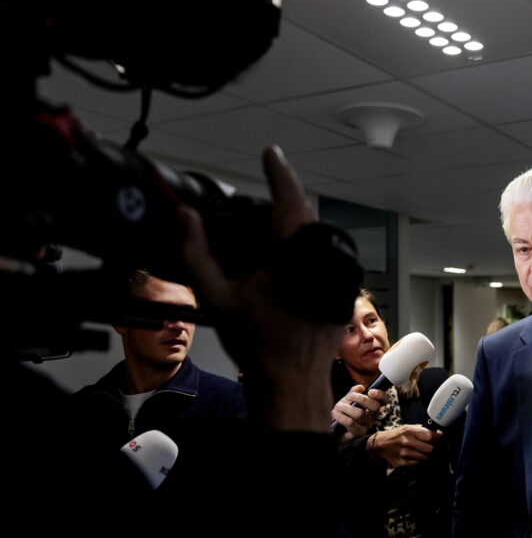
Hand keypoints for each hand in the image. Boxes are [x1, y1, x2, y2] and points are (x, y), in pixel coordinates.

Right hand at [178, 146, 340, 431]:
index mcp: (296, 253)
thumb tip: (183, 217)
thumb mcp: (218, 299)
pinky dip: (305, 249)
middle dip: (285, 198)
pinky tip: (286, 258)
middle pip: (306, 215)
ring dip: (296, 226)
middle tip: (268, 184)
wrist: (293, 384)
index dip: (278, 171)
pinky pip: (325, 257)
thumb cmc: (259, 346)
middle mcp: (324, 259)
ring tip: (271, 220)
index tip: (270, 153)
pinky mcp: (341, 292)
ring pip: (318, 237)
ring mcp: (338, 276)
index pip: (289, 198)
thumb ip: (195, 254)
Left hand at [331, 385, 388, 441]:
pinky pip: (350, 423)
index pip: (385, 400)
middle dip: (361, 399)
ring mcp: (366, 426)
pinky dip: (341, 416)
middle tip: (351, 397)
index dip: (380, 395)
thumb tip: (360, 388)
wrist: (335, 427)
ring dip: (347, 407)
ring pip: (360, 414)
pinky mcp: (357, 434)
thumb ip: (354, 392)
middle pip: (375, 407)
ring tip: (338, 406)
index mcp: (374, 406)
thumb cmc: (344, 411)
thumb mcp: (348, 399)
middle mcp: (373, 417)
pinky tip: (335, 413)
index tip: (370, 391)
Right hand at [367, 424, 439, 466]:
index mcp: (410, 431)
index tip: (440, 439)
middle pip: (430, 449)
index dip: (438, 438)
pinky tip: (415, 457)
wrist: (380, 445)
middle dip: (432, 448)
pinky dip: (419, 461)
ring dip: (425, 456)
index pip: (430, 436)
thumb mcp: (407, 427)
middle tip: (430, 447)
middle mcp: (407, 442)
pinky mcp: (402, 463)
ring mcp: (404, 454)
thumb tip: (438, 434)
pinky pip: (417, 464)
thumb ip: (421, 430)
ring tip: (422, 452)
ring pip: (424, 458)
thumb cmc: (396, 435)